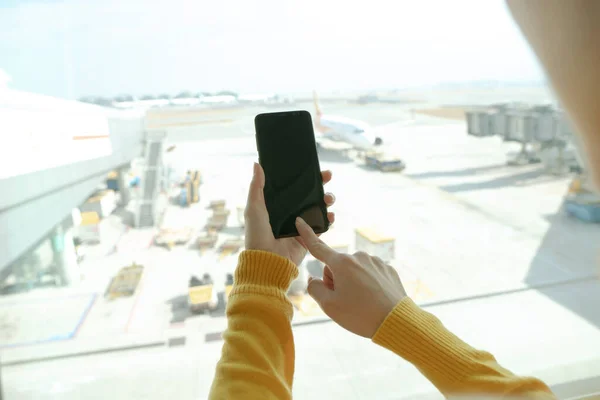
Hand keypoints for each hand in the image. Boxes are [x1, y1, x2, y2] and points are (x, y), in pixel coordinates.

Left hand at [244, 163, 335, 265]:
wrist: (267, 261)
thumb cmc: (257, 235)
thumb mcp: (254, 208)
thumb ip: (256, 187)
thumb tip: (256, 164)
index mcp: (276, 206)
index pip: (293, 187)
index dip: (304, 178)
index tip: (314, 168)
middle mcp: (288, 214)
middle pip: (308, 196)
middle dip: (319, 186)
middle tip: (327, 177)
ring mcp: (299, 226)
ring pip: (317, 209)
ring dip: (326, 201)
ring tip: (329, 199)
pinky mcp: (307, 238)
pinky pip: (321, 227)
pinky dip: (328, 220)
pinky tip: (331, 215)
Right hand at [295, 217, 406, 337]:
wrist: (396, 322)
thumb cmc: (360, 315)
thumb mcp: (329, 306)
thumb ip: (315, 289)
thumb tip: (314, 279)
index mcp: (342, 263)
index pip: (318, 247)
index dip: (306, 235)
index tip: (300, 220)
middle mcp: (358, 257)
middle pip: (336, 266)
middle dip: (335, 280)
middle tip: (344, 300)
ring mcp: (375, 261)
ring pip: (354, 270)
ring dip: (352, 282)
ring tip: (361, 302)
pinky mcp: (387, 269)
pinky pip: (369, 274)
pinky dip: (367, 284)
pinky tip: (373, 299)